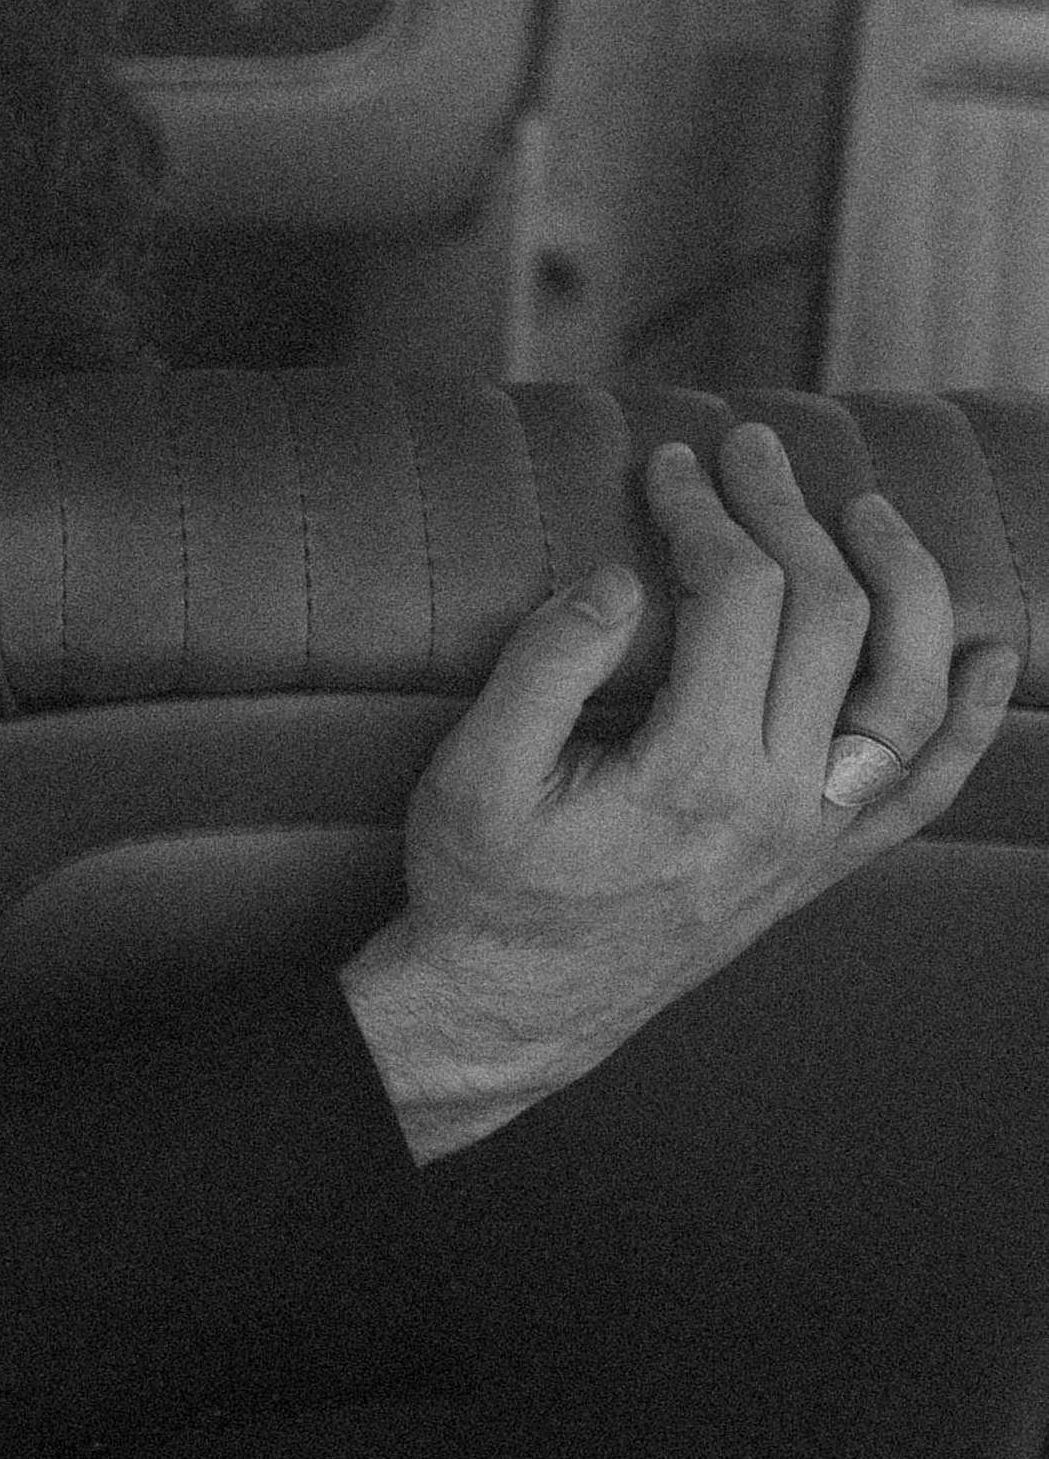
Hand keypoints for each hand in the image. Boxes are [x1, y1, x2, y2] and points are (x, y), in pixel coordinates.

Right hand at [342, 419, 1019, 1160]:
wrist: (518, 1006)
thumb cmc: (486, 885)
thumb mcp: (474, 770)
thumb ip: (545, 666)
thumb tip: (618, 577)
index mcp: (693, 772)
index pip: (741, 599)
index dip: (706, 513)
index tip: (666, 466)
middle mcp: (779, 804)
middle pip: (829, 620)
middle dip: (789, 516)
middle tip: (748, 453)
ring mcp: (814, 837)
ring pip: (906, 694)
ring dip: (903, 587)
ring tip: (869, 514)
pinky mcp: (823, 863)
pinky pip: (926, 786)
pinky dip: (966, 718)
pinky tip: (985, 656)